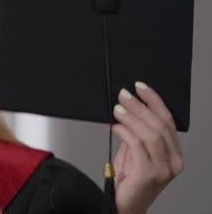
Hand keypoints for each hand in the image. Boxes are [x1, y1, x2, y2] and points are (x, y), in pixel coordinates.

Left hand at [111, 82, 182, 213]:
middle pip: (159, 125)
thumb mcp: (135, 152)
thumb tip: (124, 109)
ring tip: (117, 108)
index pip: (167, 121)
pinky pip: (136, 145)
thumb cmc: (130, 180)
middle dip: (140, 106)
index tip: (140, 87)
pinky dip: (125, 131)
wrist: (125, 206)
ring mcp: (163, 169)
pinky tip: (114, 126)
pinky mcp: (149, 174)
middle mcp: (173, 161)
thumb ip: (136, 134)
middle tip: (123, 94)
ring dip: (132, 117)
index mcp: (174, 154)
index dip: (154, 101)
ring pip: (150, 134)